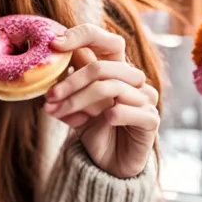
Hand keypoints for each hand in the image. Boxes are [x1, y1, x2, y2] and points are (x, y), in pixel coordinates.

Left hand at [41, 24, 159, 178]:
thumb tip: (56, 51)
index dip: (82, 36)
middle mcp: (133, 80)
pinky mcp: (151, 120)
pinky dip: (115, 114)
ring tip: (59, 113)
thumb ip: (70, 80)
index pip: (107, 41)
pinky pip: (134, 110)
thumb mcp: (76, 103)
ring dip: (79, 101)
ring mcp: (145, 99)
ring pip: (112, 88)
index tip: (55, 44)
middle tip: (50, 97)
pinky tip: (103, 120)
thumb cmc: (93, 130)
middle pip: (102, 68)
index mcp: (116, 70)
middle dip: (71, 82)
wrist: (109, 165)